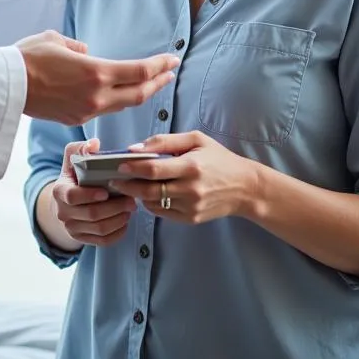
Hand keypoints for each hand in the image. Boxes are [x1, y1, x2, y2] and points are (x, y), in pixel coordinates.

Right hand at [18, 30, 177, 124]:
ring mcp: (86, 111)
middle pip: (139, 93)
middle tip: (169, 72)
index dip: (159, 66)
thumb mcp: (56, 40)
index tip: (172, 60)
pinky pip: (102, 110)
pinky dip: (115, 101)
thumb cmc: (29, 57)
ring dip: (139, 94)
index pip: (140, 72)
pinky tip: (117, 94)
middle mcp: (96, 95)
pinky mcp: (74, 120)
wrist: (6, 86)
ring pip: (122, 105)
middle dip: (158, 82)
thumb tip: (86, 52)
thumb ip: (78, 47)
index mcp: (97, 72)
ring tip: (150, 84)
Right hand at [50, 138, 136, 247]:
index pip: (72, 197)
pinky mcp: (82, 239)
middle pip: (91, 214)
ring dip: (118, 219)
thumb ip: (82, 148)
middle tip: (130, 199)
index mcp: (59, 191)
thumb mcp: (72, 157)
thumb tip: (94, 144)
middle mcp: (63, 212)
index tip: (106, 191)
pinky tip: (125, 221)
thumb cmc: (73, 175)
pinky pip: (103, 241)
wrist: (65, 200)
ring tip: (130, 208)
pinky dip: (118, 233)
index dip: (90, 195)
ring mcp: (72, 228)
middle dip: (114, 207)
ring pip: (99, 229)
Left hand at [109, 131, 259, 224]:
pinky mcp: (191, 219)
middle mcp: (190, 189)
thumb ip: (165, 141)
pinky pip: (163, 213)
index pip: (153, 169)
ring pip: (153, 204)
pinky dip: (151, 204)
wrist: (245, 188)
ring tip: (128, 185)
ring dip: (137, 195)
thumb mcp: (195, 140)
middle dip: (127, 185)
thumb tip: (136, 147)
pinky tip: (147, 194)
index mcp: (191, 166)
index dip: (132, 168)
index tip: (118, 165)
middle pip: (148, 190)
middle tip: (114, 179)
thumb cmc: (218, 158)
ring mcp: (191, 207)